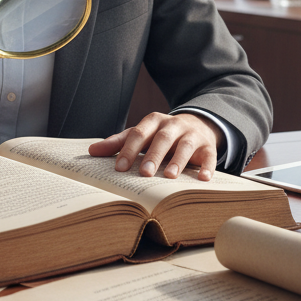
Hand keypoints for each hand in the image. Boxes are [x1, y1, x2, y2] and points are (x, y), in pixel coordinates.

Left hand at [87, 112, 222, 180]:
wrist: (196, 125)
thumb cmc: (161, 135)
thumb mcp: (141, 135)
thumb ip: (119, 142)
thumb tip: (91, 151)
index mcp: (154, 121)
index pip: (138, 133)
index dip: (128, 150)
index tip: (119, 168)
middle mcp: (173, 125)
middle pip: (162, 138)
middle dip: (153, 155)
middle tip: (144, 173)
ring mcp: (192, 135)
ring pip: (185, 146)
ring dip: (178, 160)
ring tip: (169, 177)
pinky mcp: (208, 146)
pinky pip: (209, 156)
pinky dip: (207, 167)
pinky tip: (203, 179)